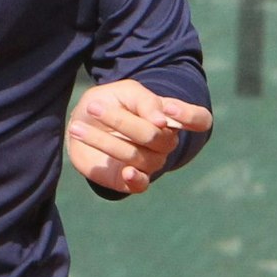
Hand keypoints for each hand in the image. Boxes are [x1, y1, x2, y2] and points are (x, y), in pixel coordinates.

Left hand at [64, 79, 212, 194]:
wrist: (81, 124)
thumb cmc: (108, 103)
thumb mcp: (124, 92)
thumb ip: (144, 101)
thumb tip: (161, 122)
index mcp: (167, 117)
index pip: (199, 120)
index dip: (189, 116)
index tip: (168, 109)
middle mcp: (164, 141)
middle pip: (158, 137)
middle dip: (122, 122)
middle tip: (92, 107)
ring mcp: (150, 161)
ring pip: (140, 156)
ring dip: (106, 142)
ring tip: (77, 127)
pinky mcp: (132, 179)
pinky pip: (141, 184)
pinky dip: (135, 179)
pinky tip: (125, 172)